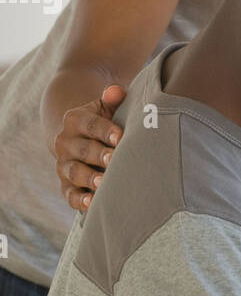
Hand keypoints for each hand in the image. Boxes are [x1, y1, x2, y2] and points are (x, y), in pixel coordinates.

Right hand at [52, 85, 126, 211]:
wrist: (80, 138)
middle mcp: (65, 142)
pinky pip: (70, 195)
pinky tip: (92, 203)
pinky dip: (79, 201)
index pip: (89, 124)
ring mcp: (64, 165)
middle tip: (114, 160)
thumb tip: (117, 91)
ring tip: (104, 184)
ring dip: (89, 179)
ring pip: (74, 172)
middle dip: (99, 155)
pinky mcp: (66, 185)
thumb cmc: (103, 122)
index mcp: (74, 120)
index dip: (104, 130)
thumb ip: (112, 99)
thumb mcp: (105, 107)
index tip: (120, 136)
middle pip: (83, 149)